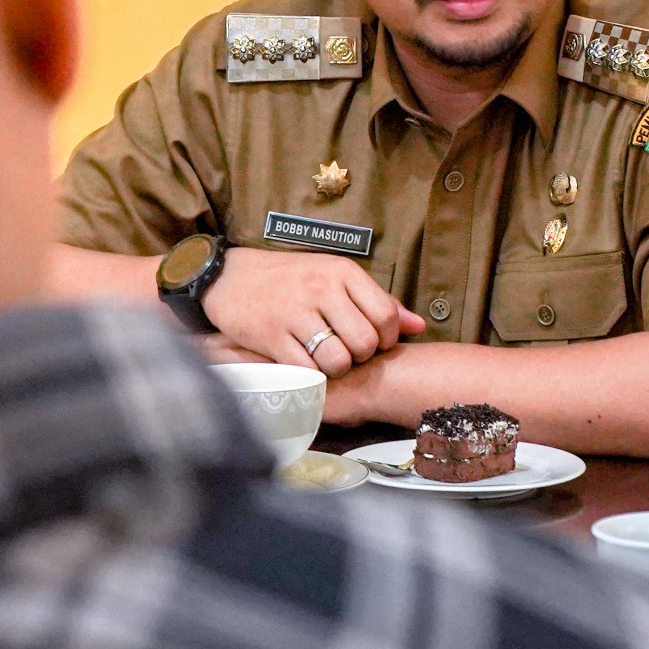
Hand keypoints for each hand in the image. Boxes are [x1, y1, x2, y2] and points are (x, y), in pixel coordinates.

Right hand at [204, 248, 425, 376]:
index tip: (372, 343)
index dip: (386, 339)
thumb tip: (419, 326)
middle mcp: (321, 288)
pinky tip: (304, 365)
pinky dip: (310, 376)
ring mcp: (295, 311)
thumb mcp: (335, 277)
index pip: (386, 315)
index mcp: (342, 271)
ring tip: (325, 360)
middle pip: (365, 342)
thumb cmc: (290, 278)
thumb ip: (377, 301)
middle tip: (346, 354)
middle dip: (361, 358)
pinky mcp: (270, 335)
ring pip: (338, 360)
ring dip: (336, 370)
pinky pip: (306, 370)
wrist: (229, 276)